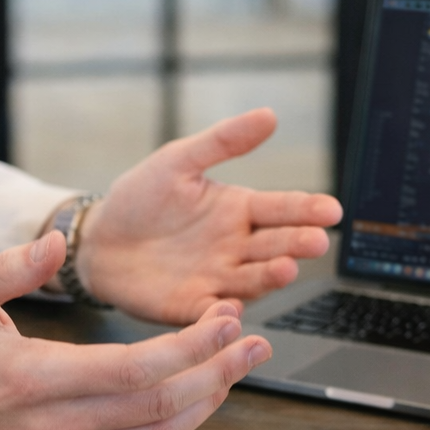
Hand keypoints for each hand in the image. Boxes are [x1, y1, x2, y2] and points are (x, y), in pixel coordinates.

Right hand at [0, 231, 270, 429]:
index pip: (134, 369)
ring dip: (208, 404)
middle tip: (252, 341)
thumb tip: (55, 241)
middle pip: (160, 406)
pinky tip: (198, 405)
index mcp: (33, 379)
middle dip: (218, 371)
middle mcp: (55, 427)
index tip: (225, 319)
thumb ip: (10, 267)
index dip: (191, 346)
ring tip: (236, 367)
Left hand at [74, 108, 341, 323]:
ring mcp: (217, 279)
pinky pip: (212, 312)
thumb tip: (269, 115)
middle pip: (276, 245)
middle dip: (298, 243)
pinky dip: (222, 314)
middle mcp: (236, 248)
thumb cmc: (140, 200)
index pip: (282, 209)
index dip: (308, 209)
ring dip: (271, 276)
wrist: (98, 241)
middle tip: (317, 241)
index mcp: (239, 211)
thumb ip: (224, 141)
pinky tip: (232, 307)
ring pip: (253, 279)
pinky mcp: (191, 306)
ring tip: (286, 268)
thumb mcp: (179, 161)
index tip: (331, 210)